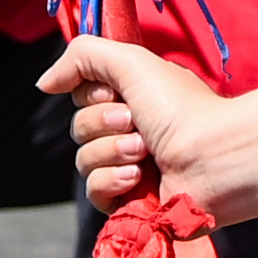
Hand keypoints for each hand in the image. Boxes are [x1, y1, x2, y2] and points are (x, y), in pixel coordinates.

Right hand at [48, 34, 236, 217]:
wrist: (213, 157)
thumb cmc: (182, 108)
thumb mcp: (132, 62)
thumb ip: (84, 56)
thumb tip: (44, 83)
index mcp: (136, 99)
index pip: (83, 97)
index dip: (93, 94)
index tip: (117, 92)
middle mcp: (133, 131)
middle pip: (78, 128)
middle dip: (103, 123)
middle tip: (136, 122)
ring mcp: (132, 167)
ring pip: (84, 160)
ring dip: (112, 151)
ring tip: (145, 151)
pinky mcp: (131, 201)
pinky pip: (94, 190)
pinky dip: (112, 181)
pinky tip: (139, 178)